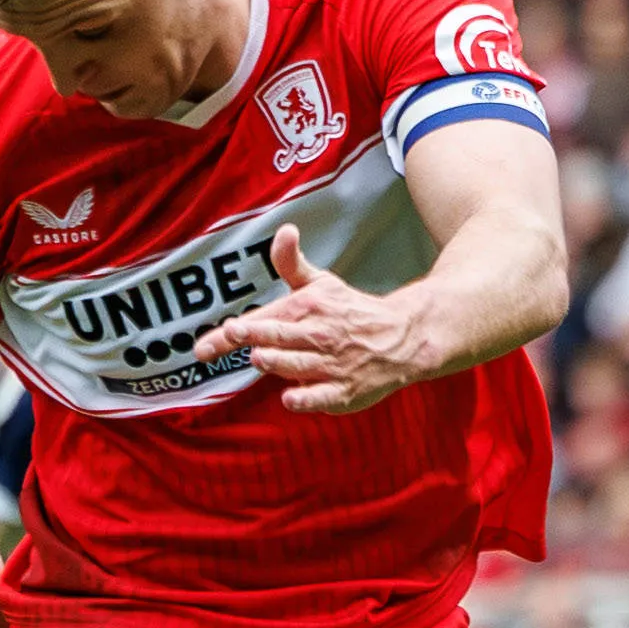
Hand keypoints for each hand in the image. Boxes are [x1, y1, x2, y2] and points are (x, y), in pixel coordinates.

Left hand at [194, 225, 430, 414]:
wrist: (404, 336)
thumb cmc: (350, 311)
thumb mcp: (321, 282)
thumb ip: (291, 263)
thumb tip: (284, 229)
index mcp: (306, 309)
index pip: (265, 319)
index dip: (238, 329)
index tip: (224, 329)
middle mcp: (317, 335)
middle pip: (280, 337)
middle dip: (255, 335)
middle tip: (233, 333)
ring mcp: (330, 365)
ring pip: (298, 363)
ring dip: (278, 360)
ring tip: (259, 356)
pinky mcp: (343, 391)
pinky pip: (322, 397)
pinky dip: (307, 398)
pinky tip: (290, 398)